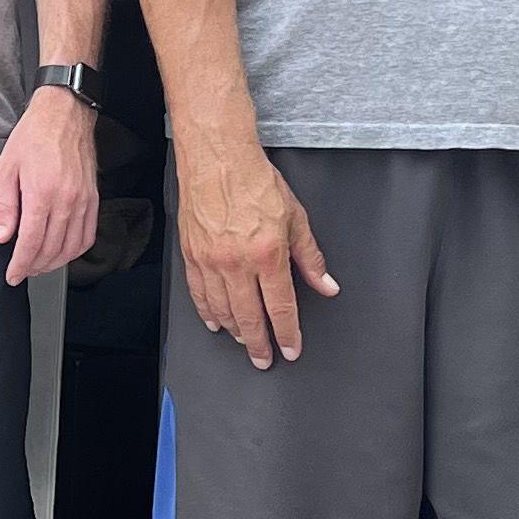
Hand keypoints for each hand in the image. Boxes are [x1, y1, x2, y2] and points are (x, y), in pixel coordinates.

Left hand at [0, 85, 99, 284]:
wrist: (65, 115)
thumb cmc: (34, 136)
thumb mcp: (6, 168)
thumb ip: (4, 206)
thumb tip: (4, 236)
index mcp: (41, 193)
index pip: (31, 243)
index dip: (20, 265)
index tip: (12, 275)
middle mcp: (66, 200)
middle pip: (51, 250)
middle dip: (35, 267)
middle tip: (23, 271)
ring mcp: (83, 201)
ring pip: (71, 247)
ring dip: (55, 263)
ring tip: (40, 265)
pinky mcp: (93, 199)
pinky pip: (88, 235)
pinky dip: (75, 250)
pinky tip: (62, 252)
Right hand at [176, 126, 335, 366]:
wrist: (218, 159)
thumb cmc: (255, 181)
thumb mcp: (296, 217)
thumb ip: (311, 257)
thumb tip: (326, 284)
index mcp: (268, 254)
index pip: (281, 307)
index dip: (287, 333)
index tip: (290, 349)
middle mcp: (237, 263)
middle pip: (250, 317)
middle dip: (260, 343)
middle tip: (265, 359)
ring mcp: (211, 261)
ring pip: (222, 310)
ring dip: (235, 331)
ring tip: (245, 341)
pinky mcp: (192, 255)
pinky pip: (199, 294)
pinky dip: (207, 312)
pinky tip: (215, 321)